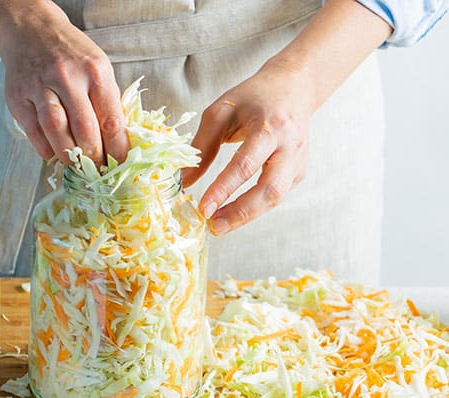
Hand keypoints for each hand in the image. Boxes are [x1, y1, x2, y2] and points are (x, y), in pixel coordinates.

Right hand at [0, 0, 128, 164]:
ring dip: (69, 156)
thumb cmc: (71, 55)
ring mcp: (40, 86)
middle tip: (98, 170)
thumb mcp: (98, 68)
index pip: (111, 120)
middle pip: (84, 129)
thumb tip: (117, 142)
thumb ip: (107, 101)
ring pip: (56, 130)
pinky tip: (53, 154)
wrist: (31, 31)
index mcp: (95, 71)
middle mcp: (67, 77)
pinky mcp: (18, 96)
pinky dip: (44, 148)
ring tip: (77, 166)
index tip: (120, 165)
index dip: (117, 149)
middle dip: (93, 157)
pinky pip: (33, 130)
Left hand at [183, 60, 313, 235]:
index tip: (204, 208)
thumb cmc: (253, 97)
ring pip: (275, 198)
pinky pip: (275, 196)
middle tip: (213, 226)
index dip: (224, 189)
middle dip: (240, 213)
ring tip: (218, 226)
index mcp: (270, 126)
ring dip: (246, 216)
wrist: (293, 87)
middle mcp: (289, 146)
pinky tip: (233, 214)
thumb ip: (202, 147)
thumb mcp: (221, 112)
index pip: (246, 164)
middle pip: (270, 189)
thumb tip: (182, 181)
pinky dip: (254, 208)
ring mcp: (298, 162)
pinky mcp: (298, 172)